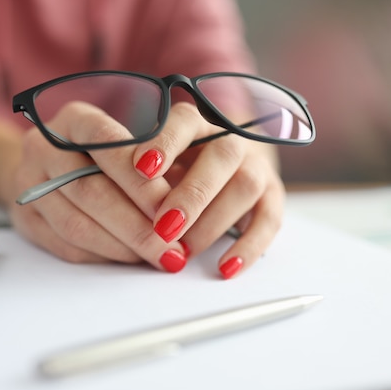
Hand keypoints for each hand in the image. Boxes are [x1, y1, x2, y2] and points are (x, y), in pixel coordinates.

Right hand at [8, 101, 187, 272]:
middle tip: (170, 244)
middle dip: (136, 222)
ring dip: (121, 245)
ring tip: (155, 255)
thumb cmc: (106, 154)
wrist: (50, 166)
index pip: (105, 142)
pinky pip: (65, 245)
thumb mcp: (130, 140)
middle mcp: (43, 147)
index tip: (171, 205)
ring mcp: (27, 184)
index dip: (138, 177)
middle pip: (89, 189)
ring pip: (76, 223)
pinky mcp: (24, 218)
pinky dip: (102, 255)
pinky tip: (129, 258)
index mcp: (74, 118)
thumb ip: (153, 162)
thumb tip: (185, 203)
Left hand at [131, 102, 285, 278]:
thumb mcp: (157, 165)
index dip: (164, 143)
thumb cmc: (177, 168)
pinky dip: (249, 247)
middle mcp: (232, 140)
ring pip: (246, 186)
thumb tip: (118, 204)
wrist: (224, 167)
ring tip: (184, 251)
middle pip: (222, 156)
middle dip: (191, 195)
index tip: (141, 169)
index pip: (185, 121)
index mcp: (196, 125)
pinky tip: (225, 268)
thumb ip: (143, 177)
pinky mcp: (272, 197)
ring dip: (213, 223)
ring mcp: (256, 166)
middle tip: (163, 227)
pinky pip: (270, 220)